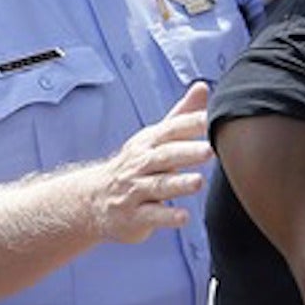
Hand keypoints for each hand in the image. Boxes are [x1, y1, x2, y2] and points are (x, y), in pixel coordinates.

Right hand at [84, 81, 210, 244]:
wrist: (93, 199)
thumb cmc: (135, 165)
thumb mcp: (154, 138)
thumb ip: (181, 115)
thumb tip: (203, 87)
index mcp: (147, 143)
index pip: (170, 130)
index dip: (190, 124)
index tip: (211, 119)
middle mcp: (139, 164)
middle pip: (163, 156)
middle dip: (186, 153)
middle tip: (210, 151)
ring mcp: (134, 191)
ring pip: (157, 186)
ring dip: (178, 184)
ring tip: (198, 182)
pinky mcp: (133, 217)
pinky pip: (151, 216)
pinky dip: (167, 216)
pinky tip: (184, 216)